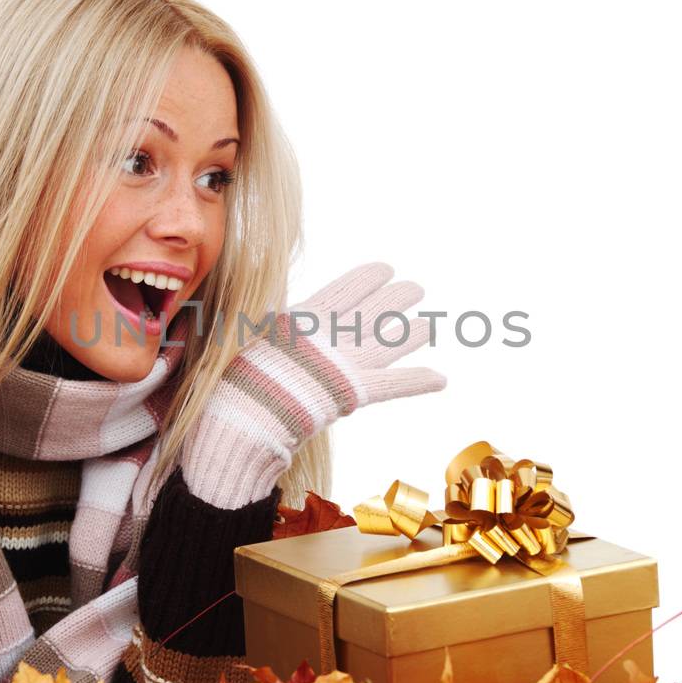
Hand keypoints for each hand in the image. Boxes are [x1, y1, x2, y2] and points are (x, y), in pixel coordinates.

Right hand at [180, 261, 446, 507]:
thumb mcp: (250, 338)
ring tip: (428, 324)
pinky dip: (419, 381)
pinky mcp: (358, 391)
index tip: (385, 270)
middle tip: (414, 289)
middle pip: (379, 306)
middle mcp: (335, 333)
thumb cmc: (240, 377)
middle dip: (400, 295)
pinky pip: (397, 383)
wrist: (248, 412)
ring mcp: (349, 361)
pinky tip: (441, 378)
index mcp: (310, 315)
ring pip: (394, 338)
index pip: (351, 285)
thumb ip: (269, 325)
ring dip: (414, 331)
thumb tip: (270, 316)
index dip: (372, 276)